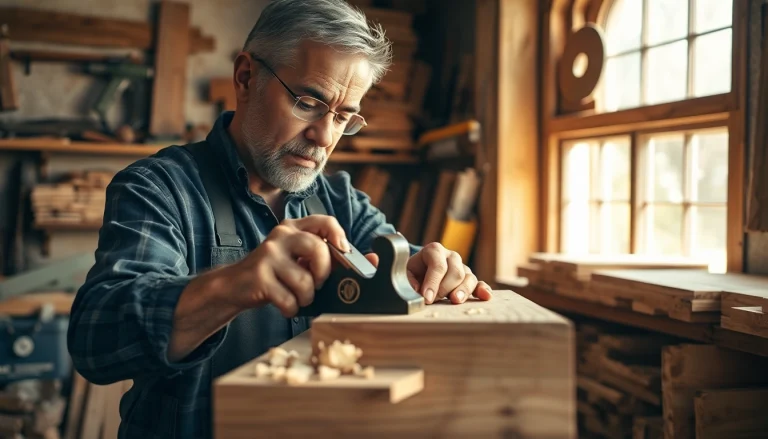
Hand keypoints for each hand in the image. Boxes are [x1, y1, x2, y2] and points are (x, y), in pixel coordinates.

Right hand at [226, 215, 349, 316]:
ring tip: (296, 297)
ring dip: (305, 297)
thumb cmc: (275, 274)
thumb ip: (329, 258)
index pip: (325, 221)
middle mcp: (281, 236)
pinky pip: (289, 299)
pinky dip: (291, 308)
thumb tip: (372, 260)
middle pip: (318, 249)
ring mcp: (268, 254)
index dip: (340, 237)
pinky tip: (284, 305)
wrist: (235, 286)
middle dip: (323, 274)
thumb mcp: (300, 259)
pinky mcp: (259, 276)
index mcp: (294, 228)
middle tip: (315, 284)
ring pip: (305, 281)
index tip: (344, 254)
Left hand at [365, 242, 492, 304]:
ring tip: (455, 302)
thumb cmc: (403, 275)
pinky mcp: (468, 282)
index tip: (425, 297)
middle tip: (434, 301)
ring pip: (468, 276)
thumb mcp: (392, 270)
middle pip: (455, 270)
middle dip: (444, 287)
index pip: (436, 262)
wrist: (415, 278)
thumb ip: (381, 264)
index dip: (432, 280)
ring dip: (463, 290)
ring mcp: (461, 269)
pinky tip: (484, 297)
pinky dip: (482, 290)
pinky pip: (479, 284)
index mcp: (431, 251)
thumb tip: (373, 258)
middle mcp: (449, 257)